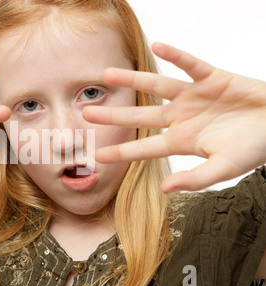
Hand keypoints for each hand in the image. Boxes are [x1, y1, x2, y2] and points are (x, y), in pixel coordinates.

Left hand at [83, 43, 265, 192]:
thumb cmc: (254, 148)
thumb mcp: (225, 168)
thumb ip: (195, 179)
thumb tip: (164, 189)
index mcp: (182, 141)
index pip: (145, 147)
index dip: (122, 151)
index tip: (98, 155)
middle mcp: (181, 117)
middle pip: (141, 115)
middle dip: (114, 114)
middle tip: (86, 113)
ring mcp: (194, 96)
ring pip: (156, 85)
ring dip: (132, 79)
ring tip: (106, 74)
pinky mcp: (212, 78)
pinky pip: (190, 64)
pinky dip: (176, 55)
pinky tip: (158, 46)